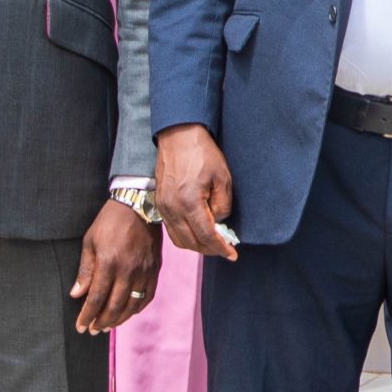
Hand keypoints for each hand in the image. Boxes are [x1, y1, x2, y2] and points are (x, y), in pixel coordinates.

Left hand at [70, 201, 160, 333]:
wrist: (139, 205)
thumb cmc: (109, 221)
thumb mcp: (90, 242)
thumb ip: (85, 271)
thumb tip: (77, 295)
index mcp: (108, 263)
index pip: (96, 298)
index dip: (87, 315)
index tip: (81, 327)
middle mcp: (128, 271)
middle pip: (114, 306)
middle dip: (101, 322)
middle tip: (93, 330)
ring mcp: (144, 271)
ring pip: (132, 305)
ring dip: (119, 319)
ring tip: (108, 326)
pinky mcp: (154, 269)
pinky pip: (147, 296)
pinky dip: (137, 308)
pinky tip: (128, 313)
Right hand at [155, 125, 238, 259]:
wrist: (178, 136)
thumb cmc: (202, 153)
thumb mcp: (223, 178)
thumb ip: (223, 205)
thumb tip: (219, 222)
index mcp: (189, 202)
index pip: (206, 236)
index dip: (220, 248)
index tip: (232, 255)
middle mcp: (172, 208)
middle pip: (191, 242)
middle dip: (209, 250)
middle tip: (225, 249)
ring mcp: (163, 207)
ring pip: (179, 239)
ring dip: (196, 245)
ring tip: (213, 243)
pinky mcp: (159, 203)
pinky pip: (171, 229)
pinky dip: (185, 236)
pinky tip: (197, 232)